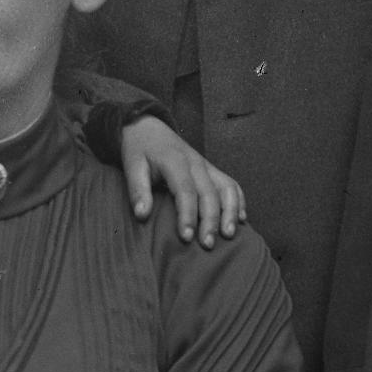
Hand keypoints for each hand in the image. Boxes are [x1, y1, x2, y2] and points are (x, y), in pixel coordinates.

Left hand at [117, 117, 244, 242]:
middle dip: (210, 221)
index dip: (187, 215)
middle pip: (209, 194)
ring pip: (227, 188)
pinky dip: (238, 202)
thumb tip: (141, 215)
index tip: (186, 237)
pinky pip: (231, 185)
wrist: (149, 127)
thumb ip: (137, 189)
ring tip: (228, 235)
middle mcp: (196, 163)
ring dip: (231, 212)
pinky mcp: (212, 170)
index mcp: (175, 162)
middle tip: (207, 245)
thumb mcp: (131, 165)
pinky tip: (240, 220)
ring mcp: (207, 166)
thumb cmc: (139, 149)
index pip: (185, 191)